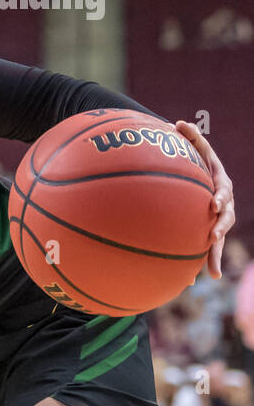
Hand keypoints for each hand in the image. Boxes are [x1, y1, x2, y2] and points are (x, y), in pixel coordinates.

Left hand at [176, 121, 234, 277]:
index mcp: (219, 183)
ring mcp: (216, 218)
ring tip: (212, 271)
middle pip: (226, 217)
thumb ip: (189, 136)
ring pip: (217, 238)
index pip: (223, 190)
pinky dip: (198, 264)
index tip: (214, 204)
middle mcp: (222, 203)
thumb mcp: (193, 146)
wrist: (195, 175)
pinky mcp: (206, 231)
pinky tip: (190, 283)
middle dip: (220, 227)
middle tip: (212, 236)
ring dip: (214, 254)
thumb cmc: (192, 158)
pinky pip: (203, 249)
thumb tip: (180, 122)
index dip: (221, 197)